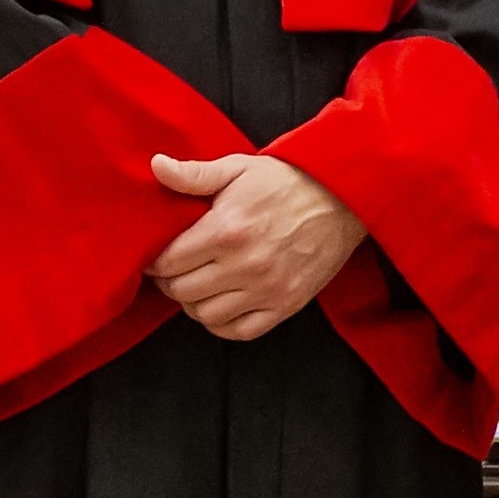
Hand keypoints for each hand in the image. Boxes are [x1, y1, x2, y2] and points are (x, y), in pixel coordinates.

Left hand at [146, 153, 365, 340]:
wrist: (343, 198)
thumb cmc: (287, 182)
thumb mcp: (238, 169)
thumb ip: (194, 174)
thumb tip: (156, 165)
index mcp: (226, 231)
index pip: (168, 262)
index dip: (156, 261)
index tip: (158, 257)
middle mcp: (244, 265)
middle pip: (182, 292)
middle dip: (170, 282)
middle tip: (174, 272)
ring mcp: (267, 289)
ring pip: (206, 315)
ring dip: (194, 304)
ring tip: (197, 287)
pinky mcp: (286, 304)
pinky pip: (239, 331)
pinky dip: (222, 324)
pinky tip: (221, 305)